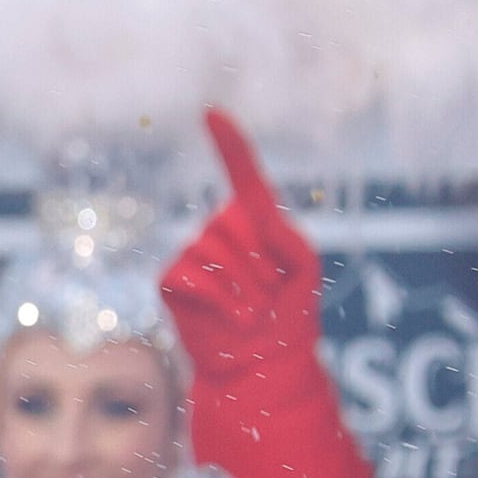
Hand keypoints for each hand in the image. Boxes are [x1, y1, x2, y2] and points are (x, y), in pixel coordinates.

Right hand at [163, 109, 318, 345]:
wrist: (260, 363)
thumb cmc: (289, 316)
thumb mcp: (305, 268)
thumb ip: (286, 235)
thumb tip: (250, 215)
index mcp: (256, 222)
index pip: (243, 176)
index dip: (229, 145)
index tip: (211, 113)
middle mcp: (221, 231)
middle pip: (231, 224)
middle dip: (256, 263)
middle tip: (267, 296)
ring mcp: (193, 255)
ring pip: (210, 251)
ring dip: (240, 288)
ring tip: (250, 312)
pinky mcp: (173, 281)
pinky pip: (189, 274)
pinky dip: (216, 299)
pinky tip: (229, 318)